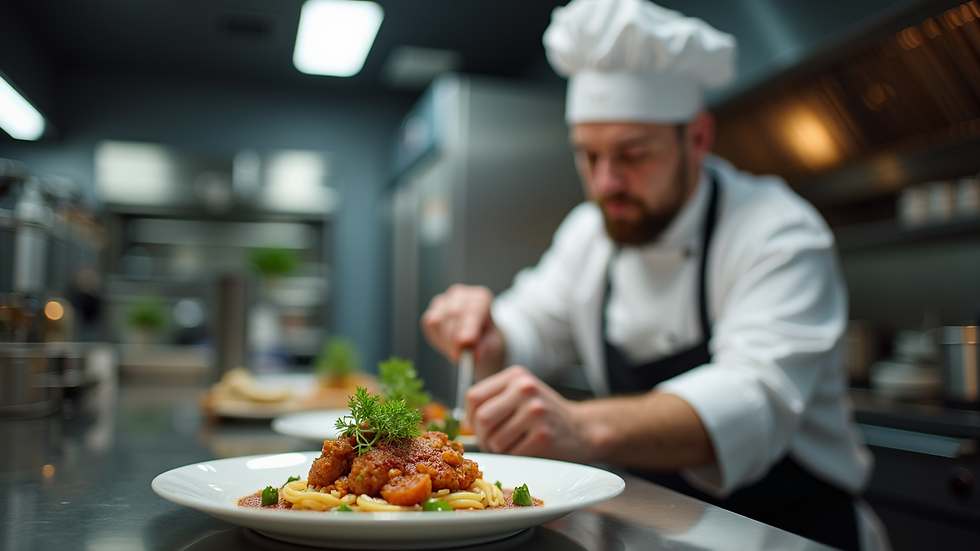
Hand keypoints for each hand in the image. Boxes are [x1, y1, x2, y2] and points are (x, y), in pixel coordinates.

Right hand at [421, 284, 503, 369]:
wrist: (476, 338)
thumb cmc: (485, 338)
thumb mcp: (492, 345)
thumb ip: (484, 348)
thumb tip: (474, 355)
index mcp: (481, 299)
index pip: (473, 309)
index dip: (468, 326)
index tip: (465, 342)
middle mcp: (461, 295)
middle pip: (452, 314)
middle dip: (454, 338)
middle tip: (459, 357)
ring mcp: (443, 301)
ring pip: (438, 320)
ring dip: (446, 341)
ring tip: (457, 351)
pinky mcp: (431, 311)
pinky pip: (428, 325)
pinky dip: (437, 338)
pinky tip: (448, 343)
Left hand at [465, 365, 597, 462]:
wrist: (582, 430)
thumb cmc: (545, 415)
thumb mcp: (521, 395)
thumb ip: (494, 400)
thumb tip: (459, 421)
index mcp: (515, 376)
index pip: (473, 396)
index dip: (470, 417)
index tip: (479, 426)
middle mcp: (525, 389)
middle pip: (481, 419)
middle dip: (482, 437)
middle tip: (493, 442)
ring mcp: (535, 411)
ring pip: (494, 439)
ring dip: (499, 449)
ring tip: (514, 443)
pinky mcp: (543, 434)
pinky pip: (511, 453)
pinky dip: (514, 456)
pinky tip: (528, 448)